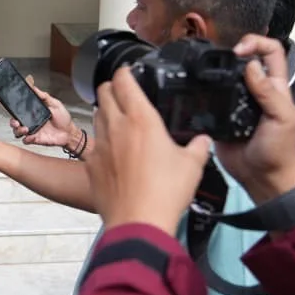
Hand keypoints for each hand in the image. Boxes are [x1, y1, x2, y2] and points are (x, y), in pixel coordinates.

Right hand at [9, 77, 80, 149]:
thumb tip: (34, 87)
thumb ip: (44, 96)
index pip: (19, 111)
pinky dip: (26, 139)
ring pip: (17, 132)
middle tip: (16, 122)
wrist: (69, 132)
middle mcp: (30, 122)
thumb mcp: (55, 103)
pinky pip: (26, 140)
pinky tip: (30, 136)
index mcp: (33, 113)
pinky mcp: (35, 139)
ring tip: (25, 129)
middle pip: (15, 122)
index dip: (14, 110)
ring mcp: (32, 131)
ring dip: (18, 131)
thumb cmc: (63, 119)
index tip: (13, 108)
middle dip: (12, 122)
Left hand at [85, 65, 212, 233]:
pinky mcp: (91, 164)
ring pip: (97, 115)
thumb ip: (198, 147)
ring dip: (106, 111)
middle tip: (124, 92)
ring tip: (120, 118)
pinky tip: (114, 151)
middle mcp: (116, 126)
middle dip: (112, 87)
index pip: (124, 81)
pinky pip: (94, 144)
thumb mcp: (193, 166)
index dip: (125, 72)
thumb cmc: (167, 192)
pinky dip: (103, 141)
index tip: (130, 72)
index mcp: (141, 119)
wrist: (138, 222)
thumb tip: (203, 140)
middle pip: (104, 92)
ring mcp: (100, 145)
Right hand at [214, 35, 294, 203]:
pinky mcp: (218, 115)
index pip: (270, 52)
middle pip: (243, 60)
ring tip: (201, 73)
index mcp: (274, 86)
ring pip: (223, 77)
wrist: (261, 178)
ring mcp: (234, 102)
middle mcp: (254, 90)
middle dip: (230, 54)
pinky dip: (201, 92)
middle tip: (215, 60)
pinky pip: (208, 98)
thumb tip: (250, 65)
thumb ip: (269, 93)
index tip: (238, 51)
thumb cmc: (280, 150)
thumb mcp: (283, 118)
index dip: (256, 44)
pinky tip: (194, 91)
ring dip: (213, 72)